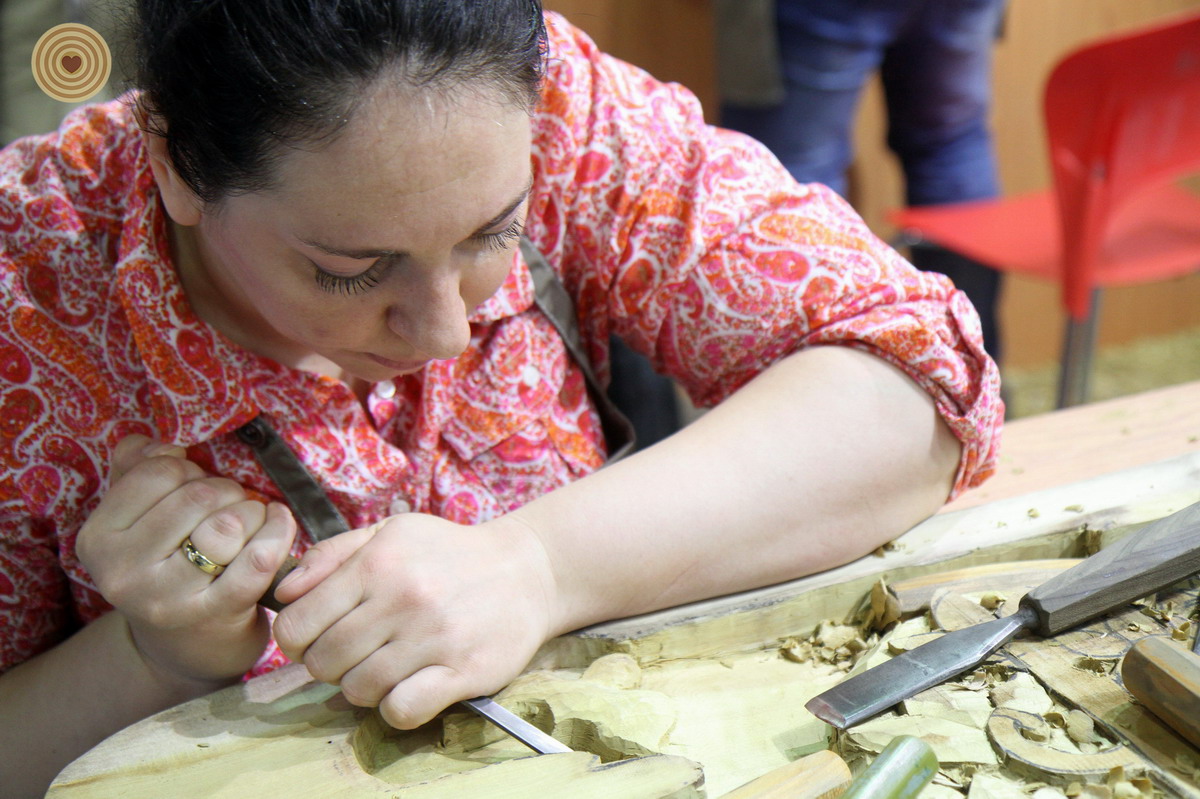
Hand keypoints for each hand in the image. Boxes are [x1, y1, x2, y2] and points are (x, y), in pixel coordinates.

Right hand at [77, 435, 296, 685]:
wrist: (186, 647)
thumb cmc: (167, 567)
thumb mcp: (136, 520)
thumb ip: (135, 469)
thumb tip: (157, 442)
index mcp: (97, 539)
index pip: (158, 472)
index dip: (189, 469)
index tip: (197, 486)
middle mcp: (123, 572)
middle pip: (199, 496)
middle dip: (227, 490)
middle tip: (232, 504)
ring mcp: (167, 598)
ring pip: (229, 524)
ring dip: (252, 511)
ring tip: (251, 519)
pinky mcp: (212, 615)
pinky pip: (258, 558)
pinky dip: (278, 532)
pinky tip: (279, 523)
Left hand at [271, 513, 556, 728]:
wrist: (528, 571)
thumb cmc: (450, 552)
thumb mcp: (390, 533)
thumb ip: (331, 555)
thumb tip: (284, 592)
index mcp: (378, 563)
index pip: (298, 624)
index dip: (295, 640)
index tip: (314, 639)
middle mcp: (404, 598)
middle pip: (325, 662)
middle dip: (328, 665)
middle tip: (353, 654)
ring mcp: (435, 637)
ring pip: (359, 690)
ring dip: (363, 687)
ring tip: (384, 667)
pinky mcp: (463, 670)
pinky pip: (402, 710)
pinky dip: (396, 707)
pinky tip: (409, 687)